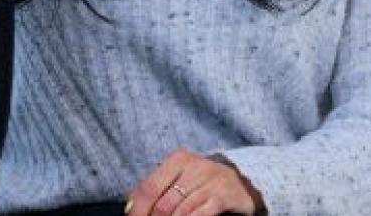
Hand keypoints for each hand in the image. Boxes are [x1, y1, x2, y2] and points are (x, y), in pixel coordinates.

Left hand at [125, 149, 263, 215]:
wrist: (240, 183)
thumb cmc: (202, 182)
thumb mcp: (180, 178)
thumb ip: (158, 189)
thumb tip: (130, 207)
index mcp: (178, 160)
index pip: (149, 188)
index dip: (138, 209)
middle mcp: (194, 167)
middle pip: (164, 203)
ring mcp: (211, 181)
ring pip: (181, 212)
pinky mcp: (224, 196)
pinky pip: (200, 215)